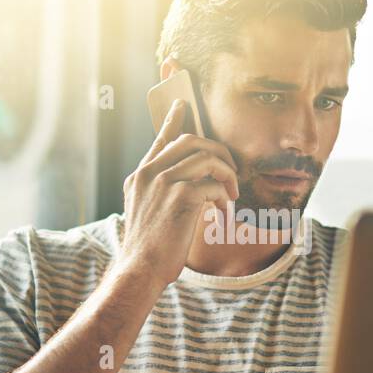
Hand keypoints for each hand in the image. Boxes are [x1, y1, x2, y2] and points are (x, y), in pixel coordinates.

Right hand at [121, 100, 239, 290]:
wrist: (140, 269)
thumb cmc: (149, 247)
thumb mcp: (147, 211)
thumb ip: (161, 191)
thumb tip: (194, 183)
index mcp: (140, 176)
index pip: (161, 140)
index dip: (173, 119)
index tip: (182, 104)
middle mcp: (149, 173)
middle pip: (191, 141)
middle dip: (218, 151)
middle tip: (231, 170)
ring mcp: (164, 182)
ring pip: (207, 157)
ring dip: (227, 174)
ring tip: (232, 194)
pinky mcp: (181, 196)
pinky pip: (214, 184)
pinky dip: (224, 197)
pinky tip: (223, 213)